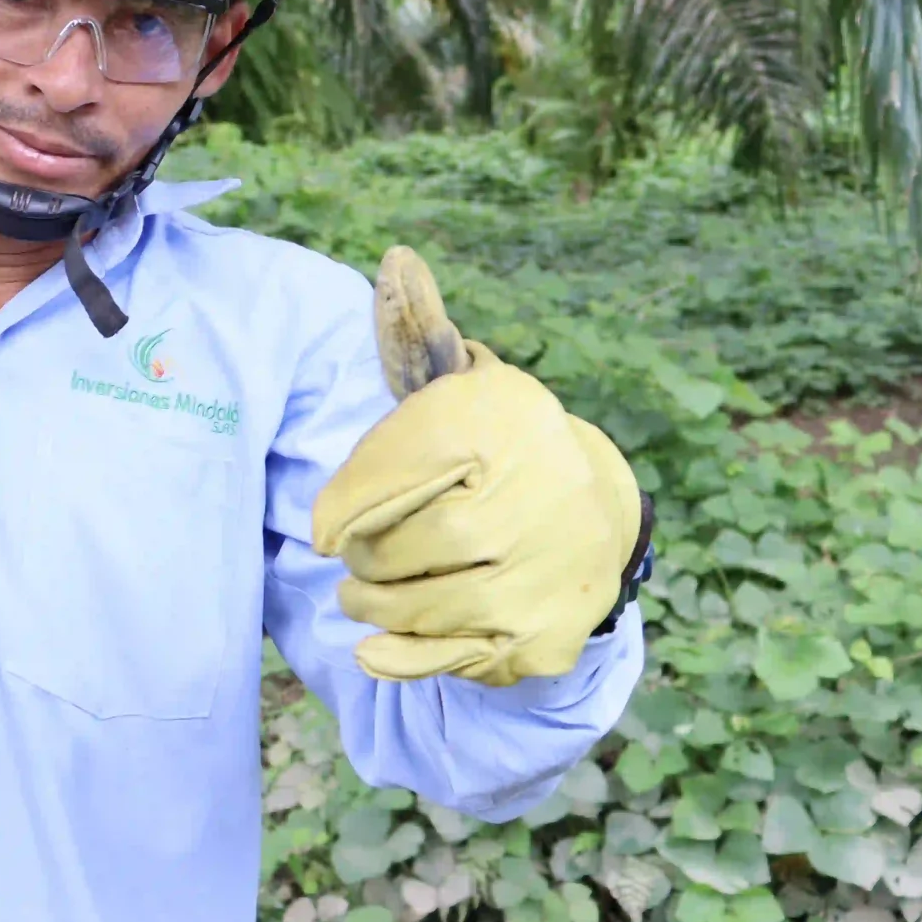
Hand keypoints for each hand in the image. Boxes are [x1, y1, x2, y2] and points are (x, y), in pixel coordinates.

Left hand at [311, 265, 645, 686]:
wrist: (596, 513)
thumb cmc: (497, 443)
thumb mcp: (459, 381)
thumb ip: (414, 330)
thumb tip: (396, 258)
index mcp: (500, 427)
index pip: (380, 482)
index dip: (341, 510)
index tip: (325, 525)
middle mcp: (530, 501)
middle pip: (387, 552)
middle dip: (358, 559)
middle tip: (357, 554)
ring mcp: (541, 578)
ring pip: (409, 610)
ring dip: (370, 607)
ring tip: (368, 591)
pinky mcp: (541, 641)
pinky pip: (443, 663)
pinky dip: (400, 657)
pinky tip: (380, 643)